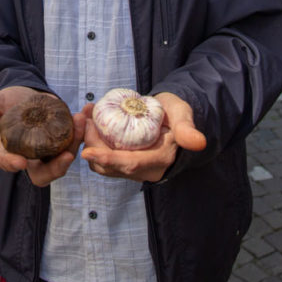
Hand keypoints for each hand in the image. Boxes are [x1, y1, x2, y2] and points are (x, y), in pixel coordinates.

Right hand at [0, 86, 85, 186]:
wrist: (27, 96)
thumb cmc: (9, 104)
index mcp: (10, 152)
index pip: (9, 163)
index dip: (13, 164)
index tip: (20, 162)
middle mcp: (31, 158)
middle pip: (43, 174)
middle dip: (56, 168)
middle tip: (66, 155)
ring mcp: (50, 151)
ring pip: (63, 158)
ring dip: (74, 143)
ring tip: (79, 123)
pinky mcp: (64, 141)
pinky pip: (74, 141)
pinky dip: (80, 130)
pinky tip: (83, 115)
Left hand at [80, 92, 205, 181]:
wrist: (170, 115)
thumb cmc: (176, 113)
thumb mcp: (183, 115)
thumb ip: (187, 128)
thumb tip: (198, 142)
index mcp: (159, 160)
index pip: (130, 164)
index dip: (108, 159)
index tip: (87, 151)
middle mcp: (144, 168)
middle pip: (110, 165)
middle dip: (92, 145)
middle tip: (83, 119)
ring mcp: (132, 167)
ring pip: (102, 162)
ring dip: (89, 141)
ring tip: (85, 116)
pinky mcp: (122, 161)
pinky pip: (102, 155)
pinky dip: (92, 139)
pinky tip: (90, 118)